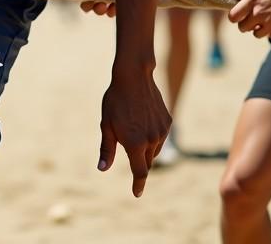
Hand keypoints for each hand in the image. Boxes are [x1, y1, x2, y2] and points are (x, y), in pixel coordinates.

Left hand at [98, 71, 170, 196]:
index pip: (140, 172)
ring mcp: (162, 131)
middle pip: (147, 161)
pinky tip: (143, 122)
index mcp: (135, 143)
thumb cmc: (115, 101)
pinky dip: (152, 136)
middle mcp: (152, 140)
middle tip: (129, 154)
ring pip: (154, 149)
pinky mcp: (168, 122)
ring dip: (145, 149)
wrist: (134, 77)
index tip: (136, 193)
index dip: (138, 185)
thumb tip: (102, 169)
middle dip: (139, 163)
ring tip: (133, 131)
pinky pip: (160, 136)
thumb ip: (107, 149)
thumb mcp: (106, 125)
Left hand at [228, 0, 270, 37]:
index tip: (238, 14)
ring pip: (255, 34)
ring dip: (257, 29)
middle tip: (250, 19)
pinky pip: (269, 35)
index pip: (233, 17)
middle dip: (244, 24)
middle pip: (242, 28)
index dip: (234, 17)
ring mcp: (269, 24)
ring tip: (262, 22)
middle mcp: (257, 14)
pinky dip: (269, 32)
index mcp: (251, 0)